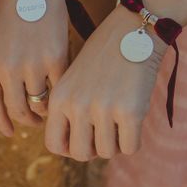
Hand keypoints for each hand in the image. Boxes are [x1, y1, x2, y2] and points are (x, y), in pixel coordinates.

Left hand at [0, 0, 67, 135]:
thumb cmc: (10, 13)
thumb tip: (6, 102)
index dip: (1, 122)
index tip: (9, 131)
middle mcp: (7, 68)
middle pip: (16, 109)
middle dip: (25, 120)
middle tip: (32, 123)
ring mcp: (32, 64)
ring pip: (39, 102)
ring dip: (43, 111)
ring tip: (46, 110)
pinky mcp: (56, 58)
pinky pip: (58, 88)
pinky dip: (59, 95)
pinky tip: (60, 94)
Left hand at [45, 6, 165, 160]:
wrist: (132, 31)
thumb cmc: (102, 57)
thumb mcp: (73, 80)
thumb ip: (68, 110)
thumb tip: (73, 148)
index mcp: (59, 98)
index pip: (54, 144)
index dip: (68, 148)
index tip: (81, 141)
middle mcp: (77, 106)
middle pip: (80, 154)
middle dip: (93, 150)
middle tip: (103, 135)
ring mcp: (103, 109)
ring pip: (107, 152)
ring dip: (115, 143)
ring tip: (118, 123)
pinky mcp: (130, 111)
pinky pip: (129, 148)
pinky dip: (132, 141)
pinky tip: (133, 123)